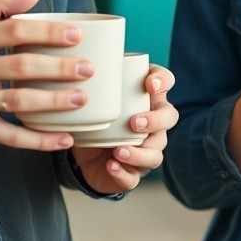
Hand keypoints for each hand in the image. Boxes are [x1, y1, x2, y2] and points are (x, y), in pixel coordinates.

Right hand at [0, 0, 93, 150]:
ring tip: (82, 99)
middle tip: (87, 68)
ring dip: (53, 102)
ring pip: (19, 102)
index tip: (76, 35)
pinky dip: (38, 141)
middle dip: (59, 68)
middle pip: (22, 66)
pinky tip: (63, 139)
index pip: (15, 30)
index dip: (47, 31)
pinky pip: (10, 136)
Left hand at [71, 64, 177, 193]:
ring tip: (119, 151)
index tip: (148, 83)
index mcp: (145, 97)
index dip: (162, 81)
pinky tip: (111, 166)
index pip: (165, 81)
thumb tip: (71, 63)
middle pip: (168, 118)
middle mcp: (152, 122)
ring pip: (156, 153)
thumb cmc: (93, 116)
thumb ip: (88, 81)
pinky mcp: (132, 173)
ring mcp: (145, 149)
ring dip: (140, 153)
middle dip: (156, 120)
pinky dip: (124, 173)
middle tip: (135, 122)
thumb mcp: (91, 96)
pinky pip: (134, 177)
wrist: (82, 153)